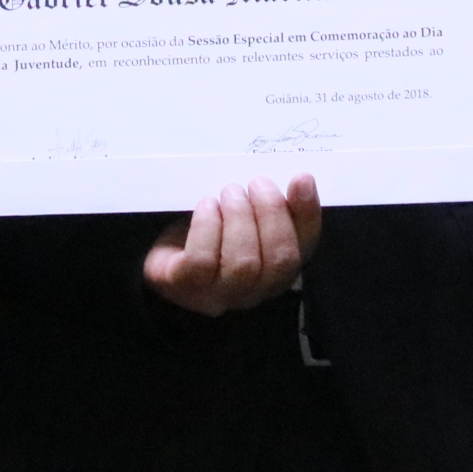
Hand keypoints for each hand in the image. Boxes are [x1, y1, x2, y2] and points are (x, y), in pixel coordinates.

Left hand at [142, 175, 321, 315]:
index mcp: (279, 268)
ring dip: (239, 218)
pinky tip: (206, 206)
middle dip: (271, 213)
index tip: (301, 177)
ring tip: (229, 191)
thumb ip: (269, 202)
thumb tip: (297, 177)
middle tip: (257, 182)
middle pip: (280, 259)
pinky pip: (202, 261)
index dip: (307, 212)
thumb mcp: (244, 212)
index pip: (305, 245)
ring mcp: (220, 294)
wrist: (165, 254)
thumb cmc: (213, 229)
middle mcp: (256, 289)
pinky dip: (207, 227)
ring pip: (243, 263)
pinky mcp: (185, 286)